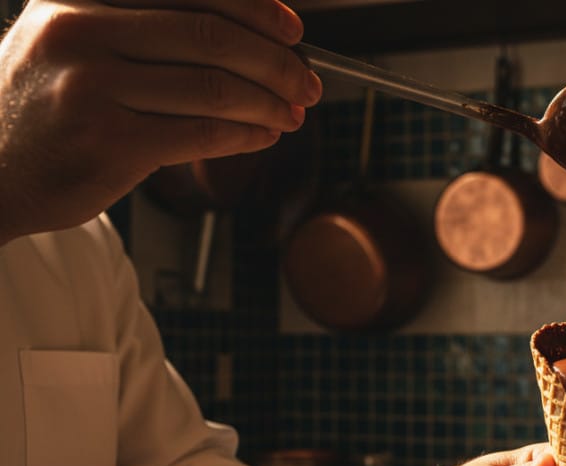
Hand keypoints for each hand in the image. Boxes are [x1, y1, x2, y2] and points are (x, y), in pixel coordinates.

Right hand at [0, 0, 321, 242]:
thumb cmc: (48, 106)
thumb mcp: (75, 40)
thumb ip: (146, 24)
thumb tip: (254, 32)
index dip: (255, 8)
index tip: (293, 30)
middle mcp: (79, 31)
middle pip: (212, 37)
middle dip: (276, 62)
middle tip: (307, 83)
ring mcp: (91, 87)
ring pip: (215, 88)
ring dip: (270, 103)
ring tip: (292, 114)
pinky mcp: (109, 143)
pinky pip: (203, 134)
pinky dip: (247, 136)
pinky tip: (263, 137)